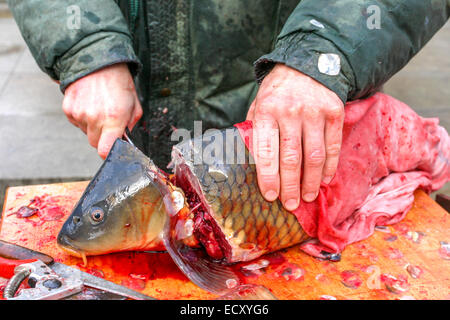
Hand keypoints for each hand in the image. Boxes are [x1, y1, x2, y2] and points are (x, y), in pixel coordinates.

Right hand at [62, 63, 142, 158]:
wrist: (98, 60)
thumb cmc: (119, 82)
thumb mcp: (134, 104)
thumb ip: (131, 125)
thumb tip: (125, 139)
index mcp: (114, 118)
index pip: (105, 150)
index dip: (109, 153)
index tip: (112, 150)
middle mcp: (95, 118)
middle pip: (95, 143)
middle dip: (103, 137)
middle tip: (109, 123)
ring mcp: (79, 113)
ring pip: (85, 132)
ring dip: (92, 126)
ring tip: (99, 108)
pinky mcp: (68, 108)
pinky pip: (76, 122)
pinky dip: (82, 118)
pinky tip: (89, 104)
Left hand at [247, 64, 343, 209]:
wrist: (305, 62)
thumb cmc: (276, 91)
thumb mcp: (258, 105)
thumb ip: (255, 132)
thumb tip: (256, 164)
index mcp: (266, 112)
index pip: (267, 152)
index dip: (269, 178)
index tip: (270, 196)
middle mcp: (290, 112)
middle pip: (292, 159)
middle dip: (290, 186)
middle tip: (291, 205)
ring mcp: (315, 112)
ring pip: (314, 156)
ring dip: (311, 182)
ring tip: (308, 197)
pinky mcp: (334, 112)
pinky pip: (333, 146)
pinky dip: (329, 166)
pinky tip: (324, 179)